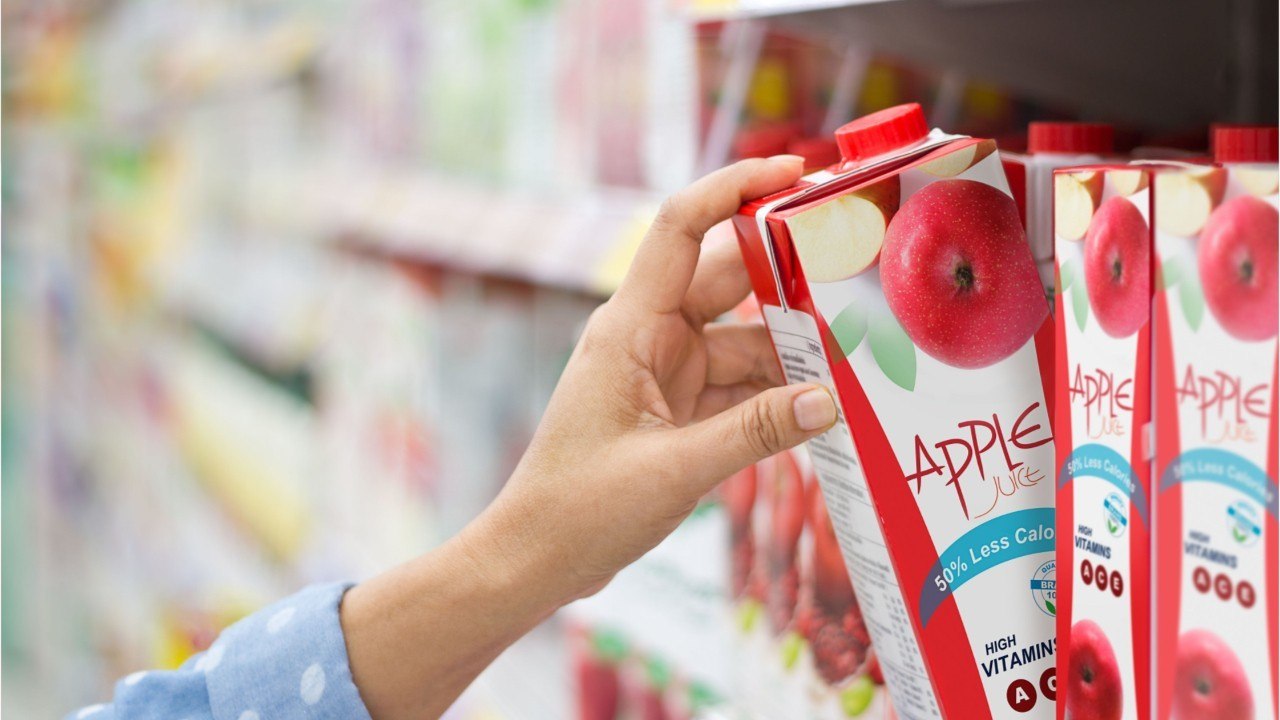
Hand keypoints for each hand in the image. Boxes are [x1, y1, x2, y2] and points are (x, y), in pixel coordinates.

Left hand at [484, 155, 838, 600]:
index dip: (734, 188)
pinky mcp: (678, 408)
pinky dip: (777, 394)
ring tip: (859, 360)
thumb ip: (756, 433)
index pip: (681, 228)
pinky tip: (823, 407)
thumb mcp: (674, 471)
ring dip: (793, 351)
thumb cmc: (580, 510)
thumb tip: (831, 399)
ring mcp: (665, 372)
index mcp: (630, 328)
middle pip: (729, 281)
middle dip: (791, 276)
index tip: (792, 173)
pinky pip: (739, 385)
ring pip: (744, 340)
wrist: (535, 559)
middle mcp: (649, 337)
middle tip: (860, 270)